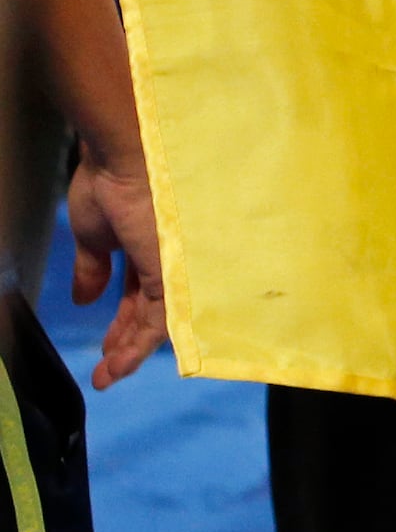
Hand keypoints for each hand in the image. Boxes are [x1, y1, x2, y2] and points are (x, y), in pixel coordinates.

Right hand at [66, 151, 166, 388]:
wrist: (126, 158)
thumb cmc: (109, 187)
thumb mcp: (96, 236)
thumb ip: (94, 269)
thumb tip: (84, 299)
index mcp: (148, 247)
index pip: (141, 294)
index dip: (124, 323)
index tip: (106, 350)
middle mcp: (168, 259)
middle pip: (152, 309)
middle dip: (128, 341)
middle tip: (108, 370)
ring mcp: (174, 264)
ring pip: (159, 318)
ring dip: (132, 349)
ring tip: (110, 373)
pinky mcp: (175, 270)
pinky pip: (163, 316)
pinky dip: (142, 342)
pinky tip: (123, 362)